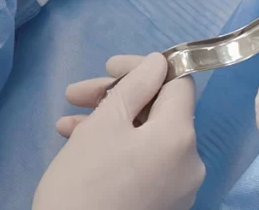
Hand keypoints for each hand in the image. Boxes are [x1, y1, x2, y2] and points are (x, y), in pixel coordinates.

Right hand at [33, 54, 204, 209]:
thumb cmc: (84, 183)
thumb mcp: (104, 125)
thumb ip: (135, 86)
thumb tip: (159, 63)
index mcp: (182, 135)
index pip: (178, 84)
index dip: (145, 68)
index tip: (109, 68)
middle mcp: (191, 161)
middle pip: (160, 111)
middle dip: (118, 97)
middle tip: (77, 94)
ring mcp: (179, 187)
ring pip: (147, 138)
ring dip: (110, 122)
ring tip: (67, 124)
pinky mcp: (163, 204)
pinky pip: (146, 162)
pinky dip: (118, 148)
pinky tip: (79, 144)